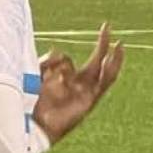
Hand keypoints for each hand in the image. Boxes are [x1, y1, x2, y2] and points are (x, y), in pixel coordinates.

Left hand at [32, 23, 124, 143]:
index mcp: (67, 78)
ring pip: (107, 74)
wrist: (34, 124)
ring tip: (119, 45)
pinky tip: (87, 65)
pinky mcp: (90, 102)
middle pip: (97, 61)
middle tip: (107, 27)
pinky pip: (102, 85)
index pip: (74, 58)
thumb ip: (47, 62)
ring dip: (114, 60)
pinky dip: (102, 72)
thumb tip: (58, 50)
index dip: (75, 47)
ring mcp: (87, 94)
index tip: (86, 32)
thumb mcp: (37, 75)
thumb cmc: (33, 103)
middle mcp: (79, 85)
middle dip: (103, 44)